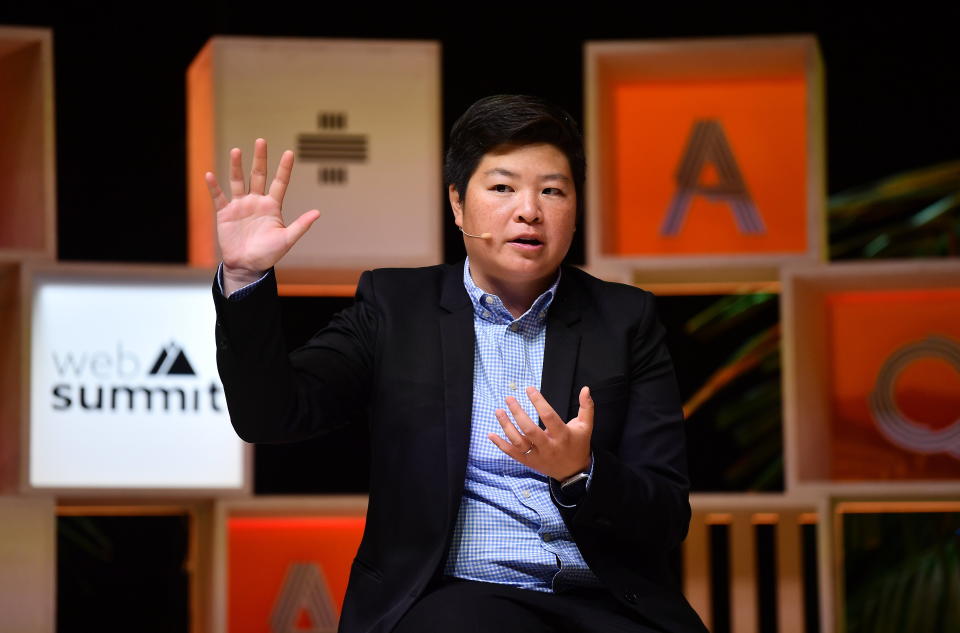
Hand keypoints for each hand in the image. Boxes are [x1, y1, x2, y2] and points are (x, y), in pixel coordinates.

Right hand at [205, 138, 320, 292]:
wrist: (247, 266)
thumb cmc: (268, 254)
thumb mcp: (286, 240)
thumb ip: (300, 225)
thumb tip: (318, 213)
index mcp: (272, 206)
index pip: (279, 182)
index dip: (284, 168)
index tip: (290, 153)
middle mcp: (256, 201)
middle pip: (258, 175)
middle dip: (260, 159)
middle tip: (261, 141)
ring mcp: (240, 206)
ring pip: (238, 181)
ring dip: (237, 166)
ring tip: (237, 151)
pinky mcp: (225, 213)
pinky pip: (219, 197)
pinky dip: (214, 186)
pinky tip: (210, 175)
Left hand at [489, 386, 593, 480]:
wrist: (574, 472)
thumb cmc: (578, 444)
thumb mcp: (586, 426)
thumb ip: (586, 407)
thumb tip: (585, 388)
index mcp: (562, 435)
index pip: (549, 416)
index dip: (538, 402)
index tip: (529, 389)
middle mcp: (548, 447)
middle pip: (530, 430)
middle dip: (518, 413)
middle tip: (509, 398)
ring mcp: (537, 456)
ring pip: (518, 442)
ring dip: (506, 426)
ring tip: (498, 411)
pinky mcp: (529, 462)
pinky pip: (512, 453)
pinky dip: (500, 444)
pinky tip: (490, 434)